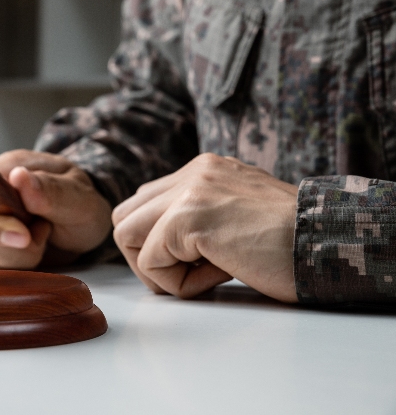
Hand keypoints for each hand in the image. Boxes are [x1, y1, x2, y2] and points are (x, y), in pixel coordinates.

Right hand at [0, 150, 111, 268]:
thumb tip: (19, 176)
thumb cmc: (79, 205)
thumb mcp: (78, 196)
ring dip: (18, 259)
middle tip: (43, 231)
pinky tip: (27, 253)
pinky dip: (12, 269)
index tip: (26, 237)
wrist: (80, 226)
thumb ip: (51, 190)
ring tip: (39, 237)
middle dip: (15, 248)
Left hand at [112, 153, 298, 302]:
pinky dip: (178, 283)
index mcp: (202, 170)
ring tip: (202, 274)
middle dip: (144, 255)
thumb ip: (198, 217)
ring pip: (125, 236)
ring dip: (157, 269)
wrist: (330, 243)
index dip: (156, 242)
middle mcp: (191, 173)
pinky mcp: (189, 219)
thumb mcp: (237, 216)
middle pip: (124, 217)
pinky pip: (150, 261)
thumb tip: (159, 245)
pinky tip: (220, 275)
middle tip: (186, 273)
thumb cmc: (290, 242)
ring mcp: (188, 192)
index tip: (194, 260)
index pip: (143, 203)